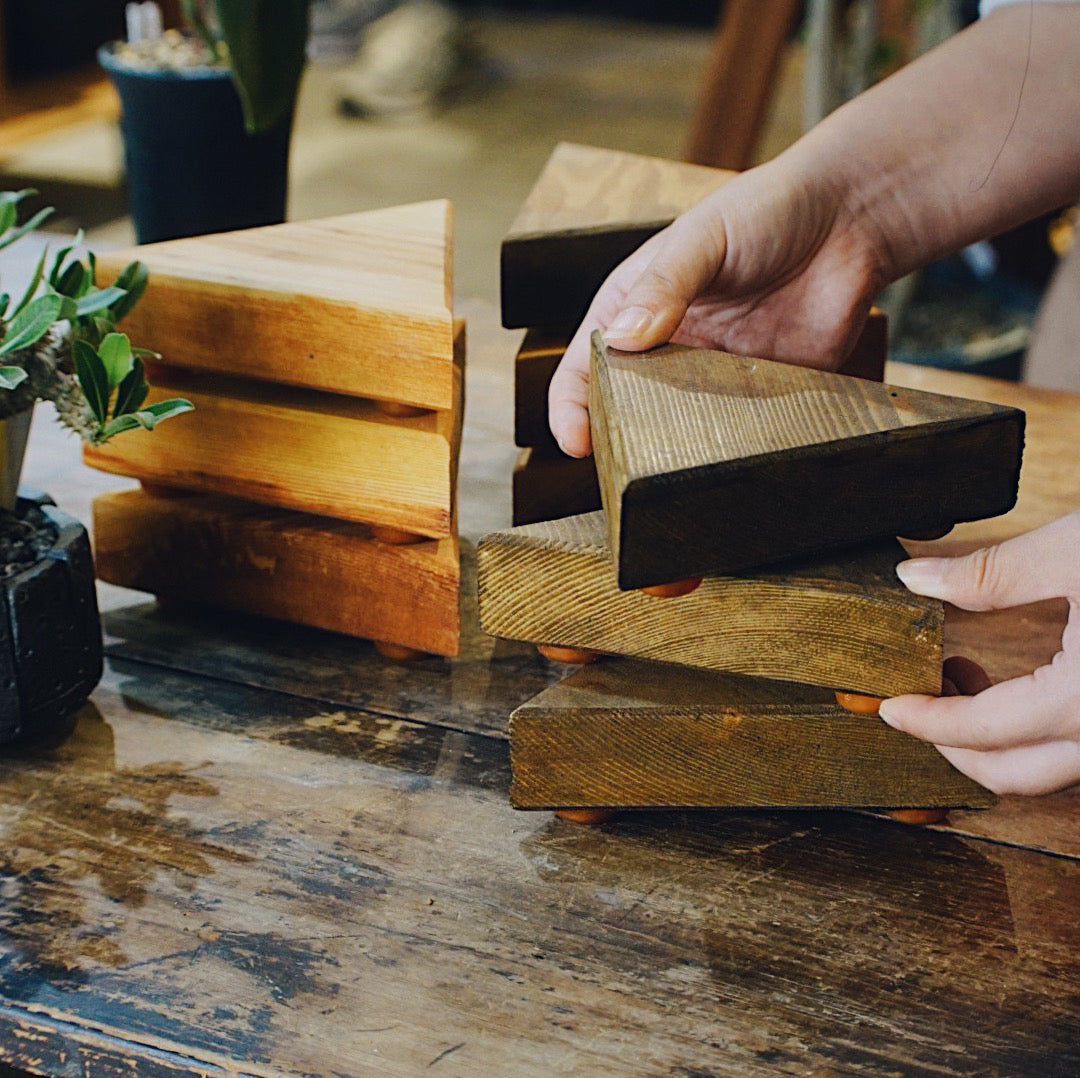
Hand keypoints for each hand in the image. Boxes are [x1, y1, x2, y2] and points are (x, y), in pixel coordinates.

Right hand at [547, 156, 890, 456]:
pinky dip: (735, 446)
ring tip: (675, 466)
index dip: (571, 407)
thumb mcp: (702, 237)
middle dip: (619, 438)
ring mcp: (714, 377)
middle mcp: (668, 350)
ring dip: (677, 448)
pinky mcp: (764, 395)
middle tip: (622, 466)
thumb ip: (663, 286)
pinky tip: (732, 452)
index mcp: (634, 309)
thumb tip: (621, 339)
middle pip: (626, 408)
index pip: (584, 367)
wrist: (852, 217)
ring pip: (682, 429)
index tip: (576, 441)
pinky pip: (742, 431)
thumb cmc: (767, 209)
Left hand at [880, 512, 1079, 795]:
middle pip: (1020, 775)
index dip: (928, 721)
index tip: (889, 707)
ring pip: (1061, 770)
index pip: (987, 732)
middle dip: (958, 747)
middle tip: (923, 700)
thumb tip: (915, 579)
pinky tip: (1029, 688)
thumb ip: (991, 574)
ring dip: (1003, 742)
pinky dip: (1047, 733)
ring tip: (969, 680)